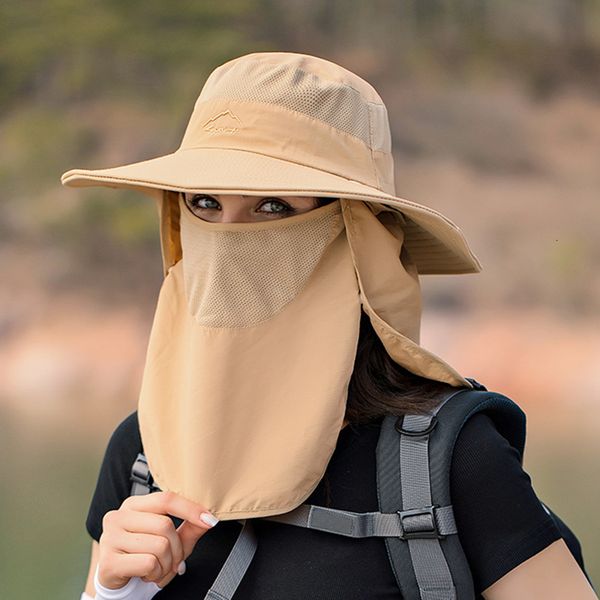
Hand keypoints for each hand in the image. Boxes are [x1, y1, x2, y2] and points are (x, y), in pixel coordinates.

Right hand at [98, 491, 218, 589]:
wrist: (117, 581)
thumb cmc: (143, 554)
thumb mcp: (171, 539)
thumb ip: (189, 527)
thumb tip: (210, 519)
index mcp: (134, 505)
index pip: (166, 499)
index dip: (191, 509)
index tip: (210, 520)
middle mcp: (119, 516)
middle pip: (165, 525)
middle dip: (177, 549)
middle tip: (174, 561)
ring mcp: (110, 538)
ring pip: (159, 546)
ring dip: (167, 564)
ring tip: (158, 568)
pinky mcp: (108, 561)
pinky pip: (149, 563)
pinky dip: (156, 573)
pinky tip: (146, 574)